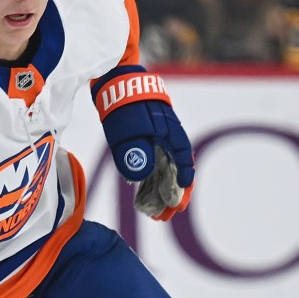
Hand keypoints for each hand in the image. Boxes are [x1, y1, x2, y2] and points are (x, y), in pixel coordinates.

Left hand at [93, 66, 193, 215]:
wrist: (116, 82)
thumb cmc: (122, 105)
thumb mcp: (125, 129)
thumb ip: (132, 151)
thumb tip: (140, 176)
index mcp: (169, 133)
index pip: (182, 160)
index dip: (183, 182)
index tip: (180, 200)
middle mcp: (168, 138)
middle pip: (175, 170)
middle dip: (173, 194)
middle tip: (169, 215)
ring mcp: (157, 140)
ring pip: (164, 170)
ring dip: (161, 192)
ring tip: (157, 214)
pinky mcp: (146, 142)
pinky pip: (153, 166)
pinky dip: (151, 183)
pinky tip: (145, 199)